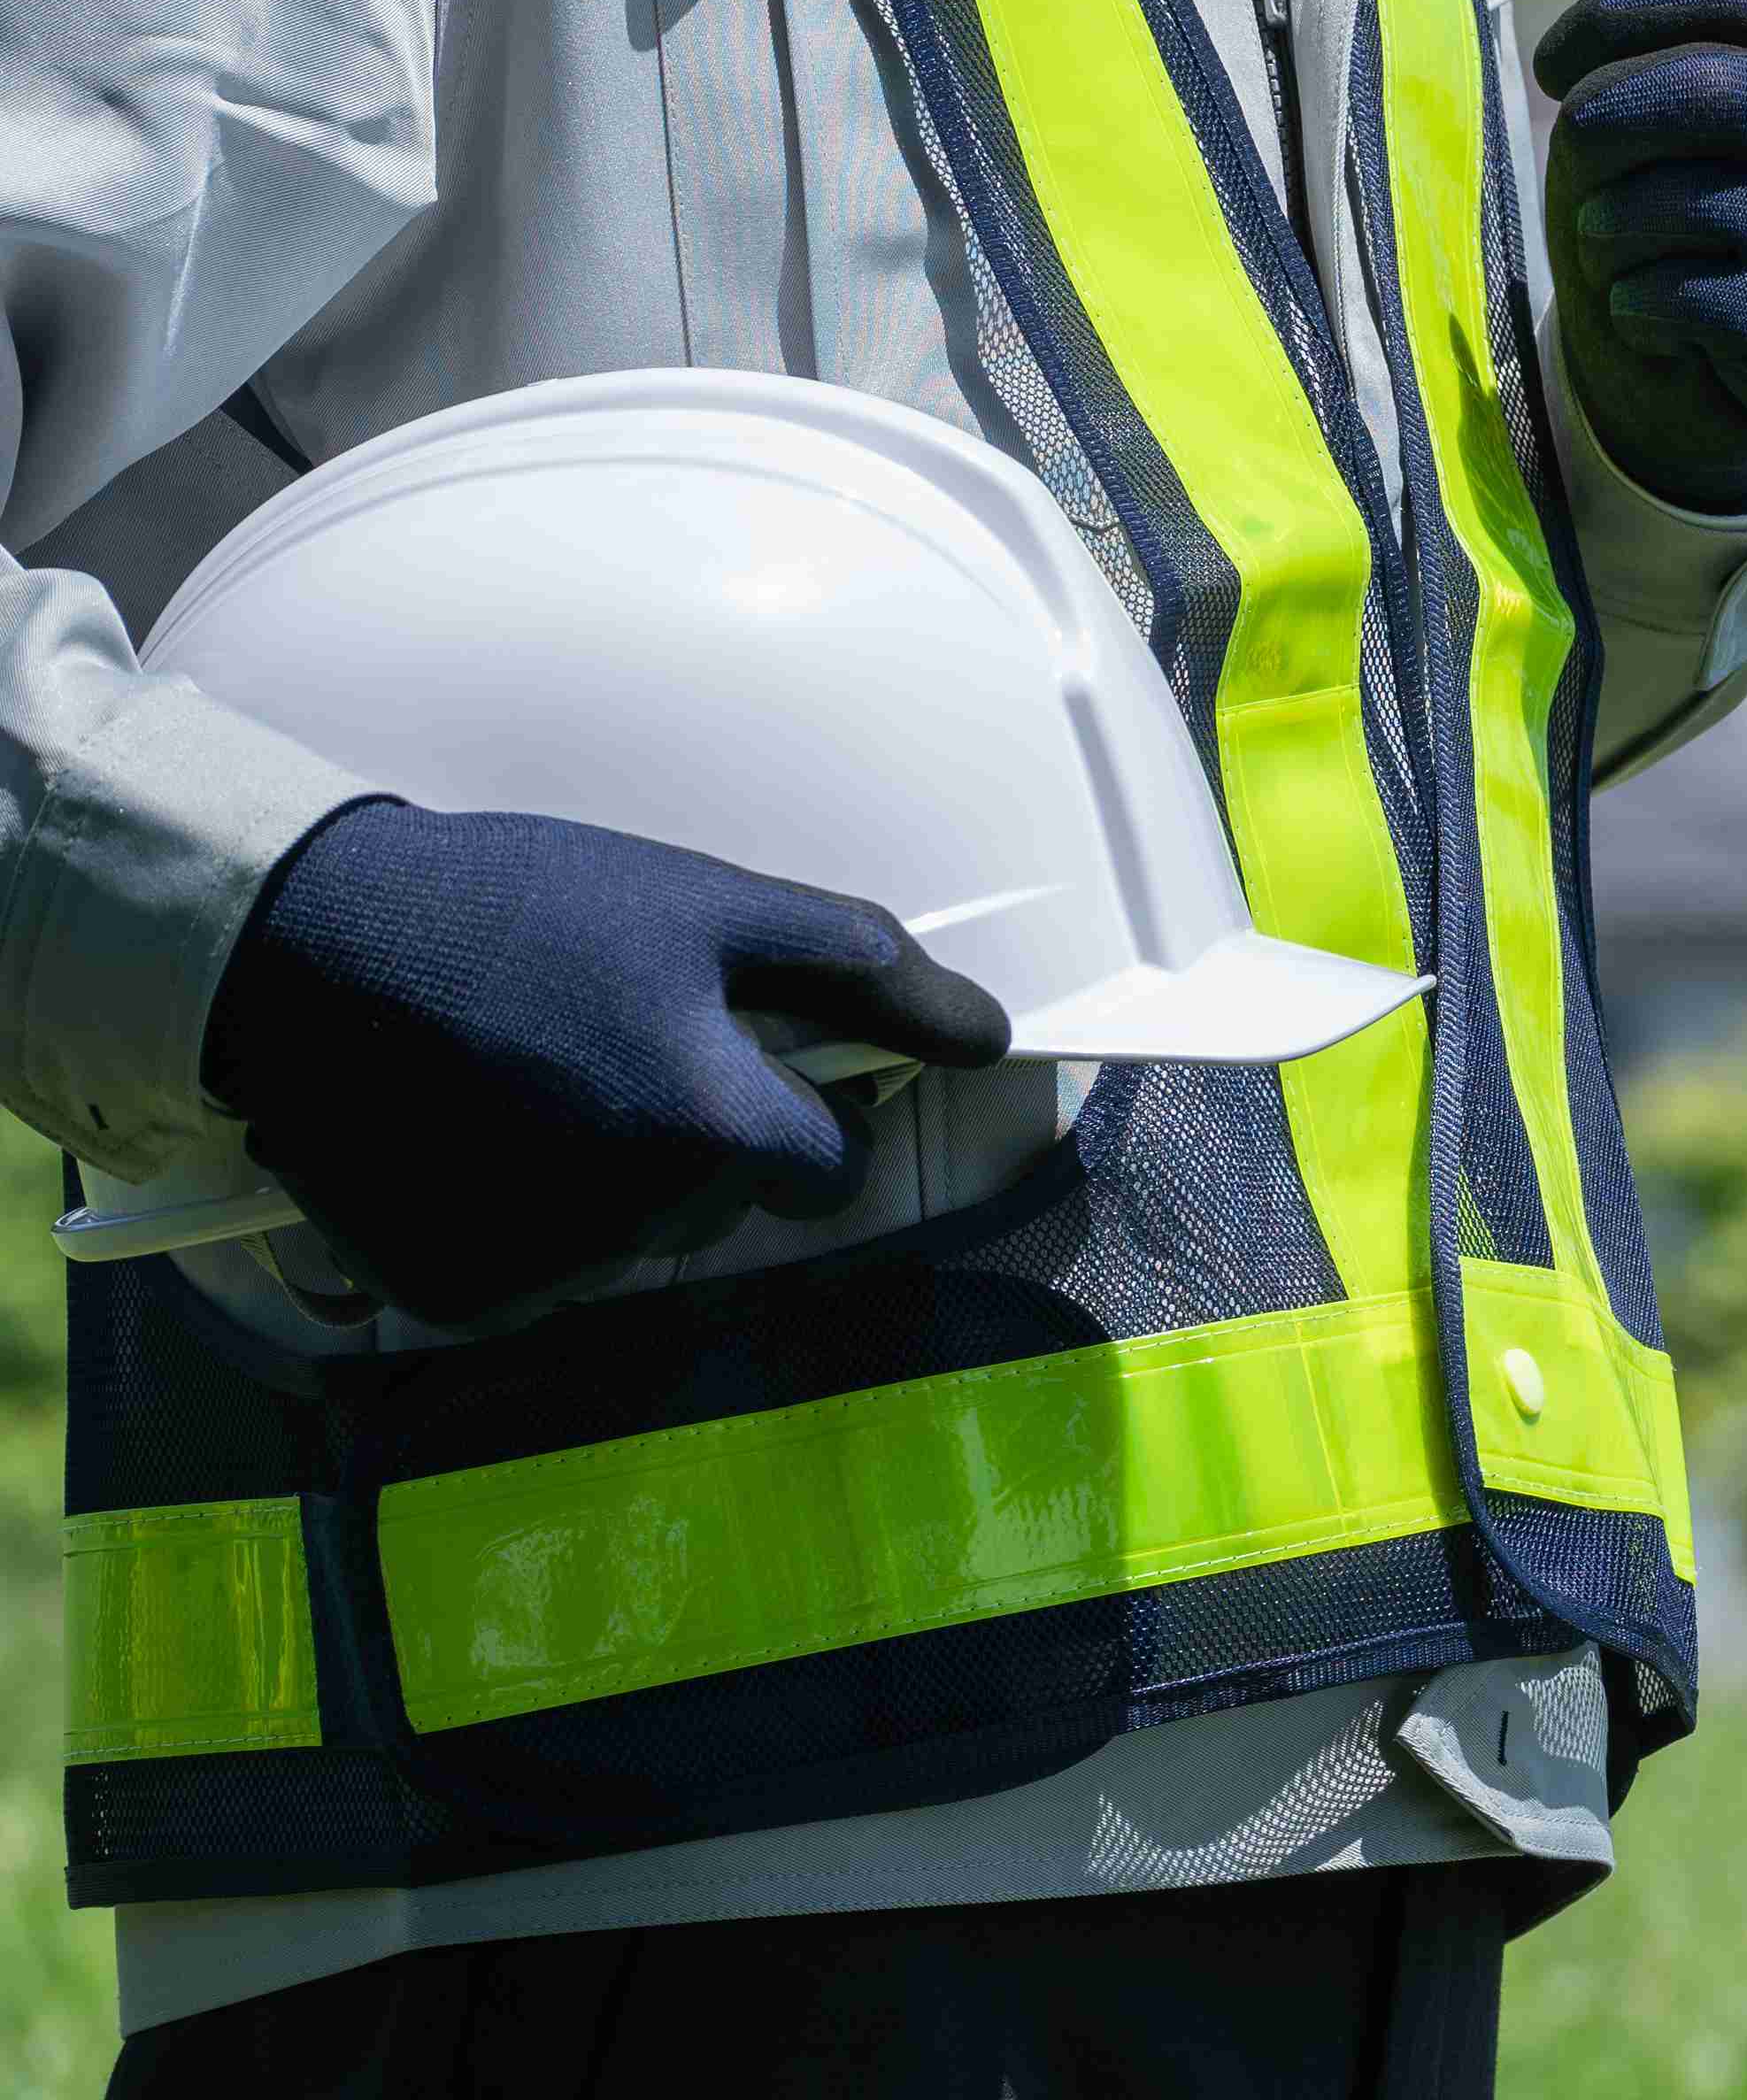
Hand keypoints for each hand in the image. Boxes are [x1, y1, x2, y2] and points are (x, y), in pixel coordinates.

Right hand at [198, 801, 1012, 1323]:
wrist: (299, 945)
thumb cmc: (520, 908)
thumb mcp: (710, 907)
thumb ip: (864, 971)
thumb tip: (988, 1036)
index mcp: (718, 1129)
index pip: (830, 1168)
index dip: (800, 1109)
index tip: (734, 1055)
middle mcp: (639, 1222)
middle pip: (725, 1203)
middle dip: (693, 1136)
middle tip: (599, 1043)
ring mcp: (541, 1271)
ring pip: (631, 1243)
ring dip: (603, 1178)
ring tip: (522, 1076)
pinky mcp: (451, 1296)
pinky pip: (531, 1274)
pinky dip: (512, 1217)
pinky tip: (465, 1132)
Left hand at [1534, 0, 1746, 514]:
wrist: (1727, 373)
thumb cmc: (1679, 216)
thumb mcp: (1668, 118)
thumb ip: (1648, 69)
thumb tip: (1573, 80)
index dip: (1615, 13)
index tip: (1551, 70)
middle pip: (1699, 87)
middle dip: (1598, 127)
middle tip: (1569, 164)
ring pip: (1675, 202)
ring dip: (1602, 233)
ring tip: (1614, 256)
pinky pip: (1677, 295)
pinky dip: (1630, 309)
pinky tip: (1654, 323)